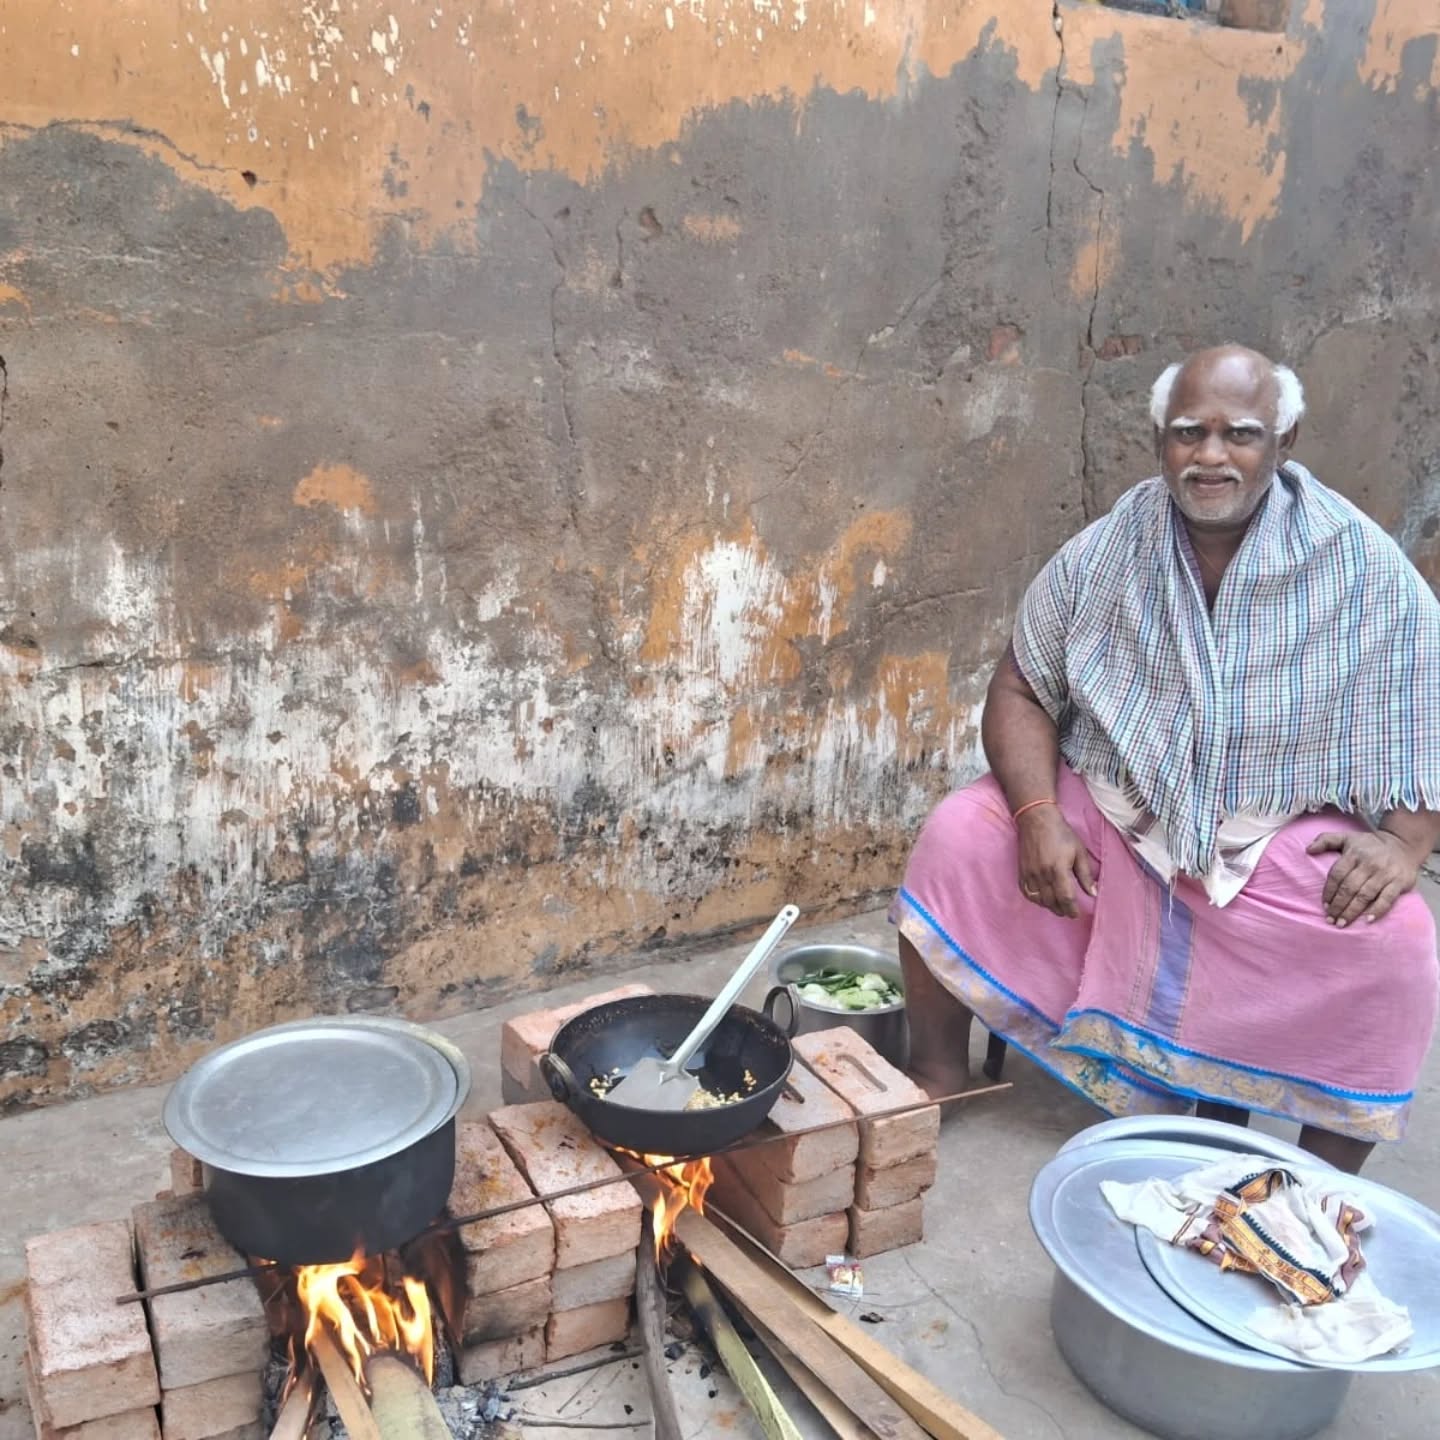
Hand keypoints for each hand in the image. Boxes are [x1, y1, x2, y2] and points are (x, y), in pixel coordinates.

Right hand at [1017, 806, 1096, 918]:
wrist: (1037, 820)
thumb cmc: (1061, 833)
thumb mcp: (1079, 851)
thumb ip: (1085, 874)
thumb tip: (1093, 893)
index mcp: (1058, 869)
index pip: (1066, 898)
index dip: (1072, 909)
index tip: (1076, 914)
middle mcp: (1042, 874)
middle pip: (1051, 902)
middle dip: (1061, 910)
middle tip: (1068, 912)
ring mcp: (1030, 874)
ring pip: (1039, 900)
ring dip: (1049, 906)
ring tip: (1057, 906)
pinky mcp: (1022, 872)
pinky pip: (1027, 893)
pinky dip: (1035, 900)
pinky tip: (1042, 899)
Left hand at [1306, 829, 1420, 926]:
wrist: (1402, 845)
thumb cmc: (1369, 845)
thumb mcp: (1346, 837)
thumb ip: (1325, 840)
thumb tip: (1308, 849)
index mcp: (1354, 854)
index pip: (1337, 875)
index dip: (1329, 892)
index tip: (1324, 906)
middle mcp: (1369, 864)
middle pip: (1349, 888)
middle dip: (1338, 905)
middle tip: (1330, 920)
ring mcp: (1385, 873)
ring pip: (1365, 895)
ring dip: (1352, 911)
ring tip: (1342, 923)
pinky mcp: (1399, 882)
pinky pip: (1387, 898)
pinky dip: (1377, 910)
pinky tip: (1367, 920)